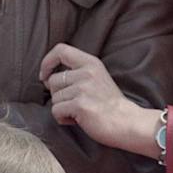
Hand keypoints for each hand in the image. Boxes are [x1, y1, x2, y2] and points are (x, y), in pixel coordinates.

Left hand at [41, 44, 161, 156]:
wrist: (127, 122)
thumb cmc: (110, 104)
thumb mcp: (97, 77)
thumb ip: (78, 72)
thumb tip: (49, 77)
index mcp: (91, 63)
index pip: (61, 50)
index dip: (47, 62)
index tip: (45, 75)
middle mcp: (87, 73)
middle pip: (53, 80)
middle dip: (58, 95)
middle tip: (73, 103)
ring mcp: (83, 89)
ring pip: (54, 98)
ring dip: (62, 108)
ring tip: (79, 112)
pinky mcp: (80, 105)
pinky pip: (56, 111)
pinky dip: (63, 118)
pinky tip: (78, 119)